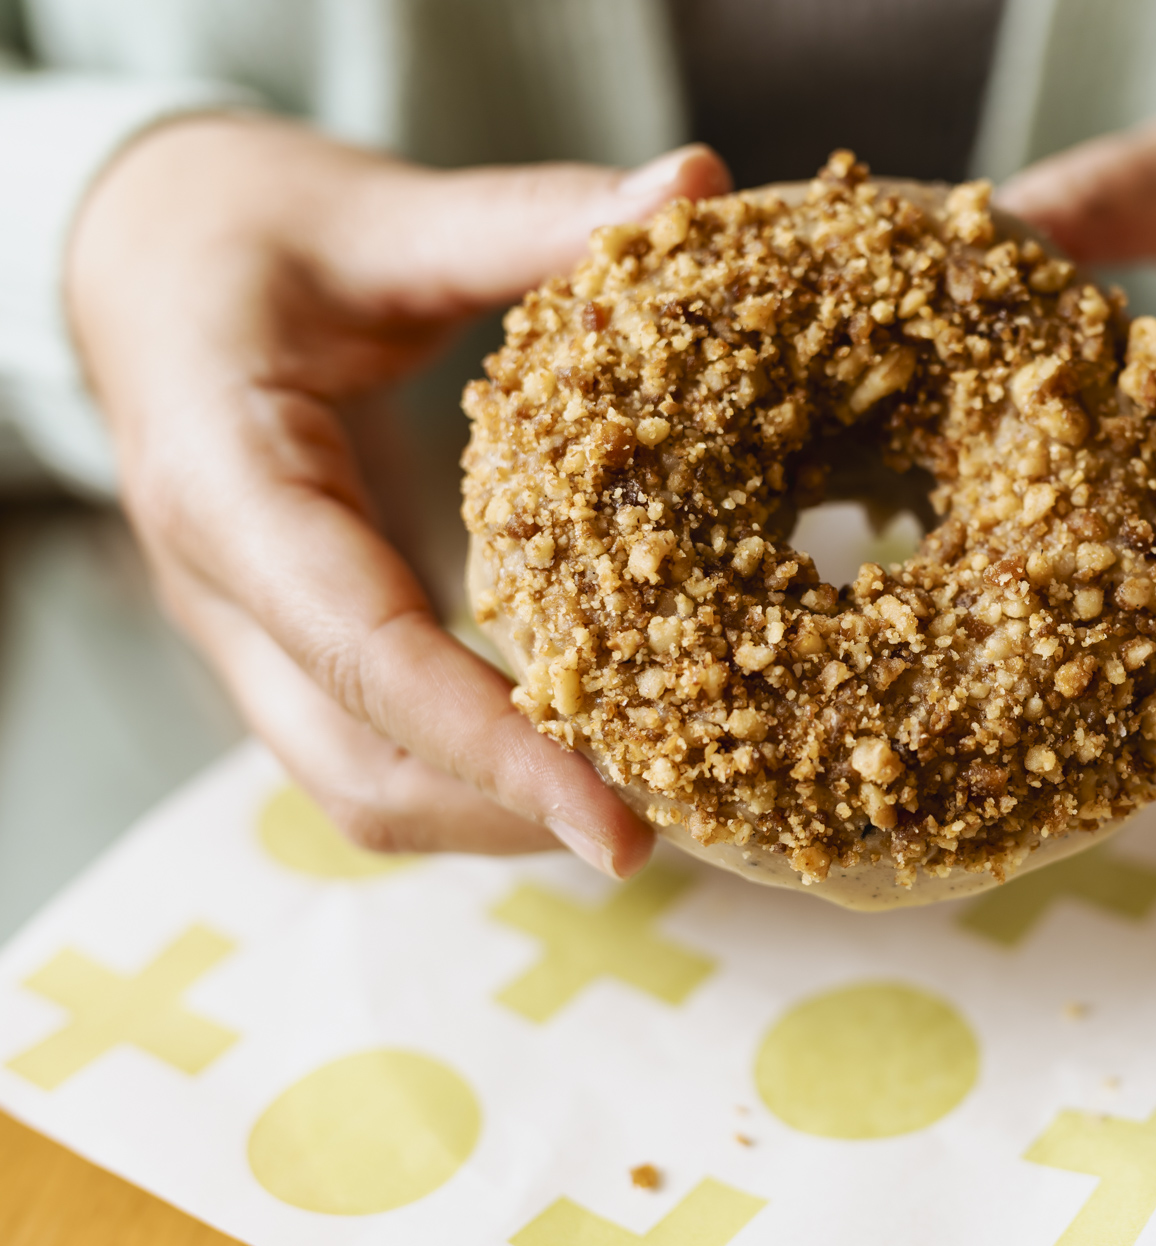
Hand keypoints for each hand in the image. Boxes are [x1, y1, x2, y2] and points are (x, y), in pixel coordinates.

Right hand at [68, 115, 730, 872]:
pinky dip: (480, 774)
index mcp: (230, 488)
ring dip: (499, 815)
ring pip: (363, 785)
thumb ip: (525, 216)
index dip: (495, 751)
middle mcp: (227, 594)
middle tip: (675, 820)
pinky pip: (378, 747)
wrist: (141, 260)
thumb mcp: (376, 214)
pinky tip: (590, 752)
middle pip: (360, 771)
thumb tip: (692, 187)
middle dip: (512, 815)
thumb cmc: (244, 232)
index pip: (367, 655)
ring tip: (652, 802)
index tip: (619, 825)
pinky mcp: (296, 643)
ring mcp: (253, 634)